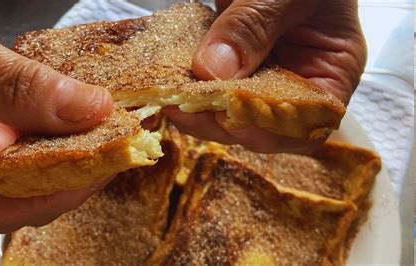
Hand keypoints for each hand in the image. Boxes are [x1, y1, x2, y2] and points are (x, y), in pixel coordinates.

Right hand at [0, 0, 112, 231]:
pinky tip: (94, 98)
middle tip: (119, 141)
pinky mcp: (5, 104)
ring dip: (82, 137)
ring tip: (116, 120)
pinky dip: (71, 109)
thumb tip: (84, 111)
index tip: (98, 169)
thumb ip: (10, 88)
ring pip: (44, 149)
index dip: (51, 196)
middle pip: (30, 181)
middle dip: (78, 166)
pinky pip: (45, 115)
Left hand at [165, 0, 365, 152]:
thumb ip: (255, 25)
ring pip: (228, 106)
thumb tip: (214, 70)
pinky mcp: (234, 57)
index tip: (227, 117)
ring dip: (196, 104)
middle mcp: (295, 77)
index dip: (269, 131)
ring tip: (167, 92)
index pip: (306, 123)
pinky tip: (168, 75)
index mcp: (331, 68)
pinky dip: (188, 81)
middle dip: (218, 120)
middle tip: (181, 106)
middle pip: (260, 123)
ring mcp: (262, 69)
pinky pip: (210, 79)